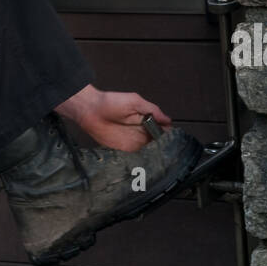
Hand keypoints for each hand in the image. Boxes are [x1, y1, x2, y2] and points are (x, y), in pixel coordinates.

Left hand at [55, 85, 171, 151]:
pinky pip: (136, 158)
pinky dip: (142, 161)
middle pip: (158, 143)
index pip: (162, 130)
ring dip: (155, 156)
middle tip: (170, 154)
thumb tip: (168, 119)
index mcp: (146, 120)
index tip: (175, 141)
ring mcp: (134, 142)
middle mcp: (141, 132)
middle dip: (164, 149)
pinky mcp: (124, 150)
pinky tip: (147, 163)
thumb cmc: (110, 102)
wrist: (90, 111)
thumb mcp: (135, 101)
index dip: (169, 136)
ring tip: (162, 161)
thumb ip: (152, 110)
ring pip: (149, 152)